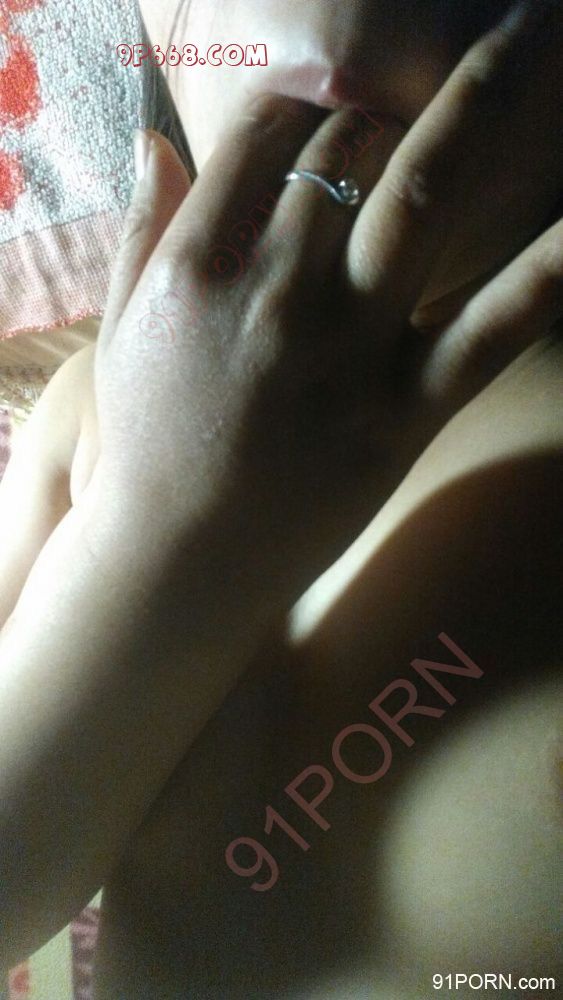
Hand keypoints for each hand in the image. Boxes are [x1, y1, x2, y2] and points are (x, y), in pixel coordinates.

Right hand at [93, 5, 561, 600]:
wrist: (183, 558)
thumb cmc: (150, 441)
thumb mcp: (123, 329)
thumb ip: (142, 229)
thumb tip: (155, 140)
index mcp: (199, 266)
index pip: (265, 133)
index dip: (302, 104)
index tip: (320, 109)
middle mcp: (276, 292)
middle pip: (349, 148)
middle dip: (384, 103)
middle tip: (407, 95)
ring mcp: (348, 352)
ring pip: (423, 198)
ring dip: (480, 104)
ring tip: (529, 35)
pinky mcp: (406, 412)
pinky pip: (492, 325)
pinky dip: (549, 266)